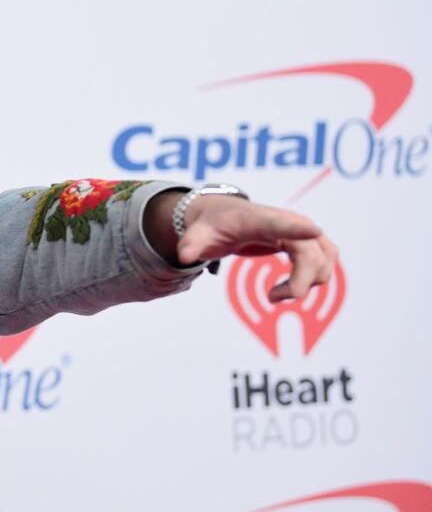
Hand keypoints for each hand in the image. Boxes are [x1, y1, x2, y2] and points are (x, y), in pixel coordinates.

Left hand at [177, 194, 338, 302]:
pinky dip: (316, 276)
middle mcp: (285, 221)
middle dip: (297, 284)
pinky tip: (289, 285)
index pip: (280, 222)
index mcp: (258, 219)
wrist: (221, 213)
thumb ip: (191, 244)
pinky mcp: (307, 239)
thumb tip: (183, 257)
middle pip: (309, 254)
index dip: (298, 227)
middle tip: (270, 298)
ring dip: (308, 283)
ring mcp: (300, 228)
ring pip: (324, 259)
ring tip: (276, 293)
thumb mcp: (198, 234)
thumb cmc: (212, 224)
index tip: (315, 230)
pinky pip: (327, 258)